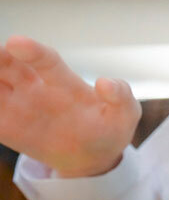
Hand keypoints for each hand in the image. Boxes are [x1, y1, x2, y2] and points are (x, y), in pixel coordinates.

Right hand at [0, 35, 140, 176]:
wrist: (93, 156)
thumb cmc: (111, 127)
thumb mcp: (126, 114)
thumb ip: (121, 97)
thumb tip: (107, 83)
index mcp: (63, 81)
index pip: (43, 60)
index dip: (30, 51)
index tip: (15, 42)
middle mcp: (35, 86)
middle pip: (6, 65)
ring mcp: (17, 105)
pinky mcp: (5, 126)